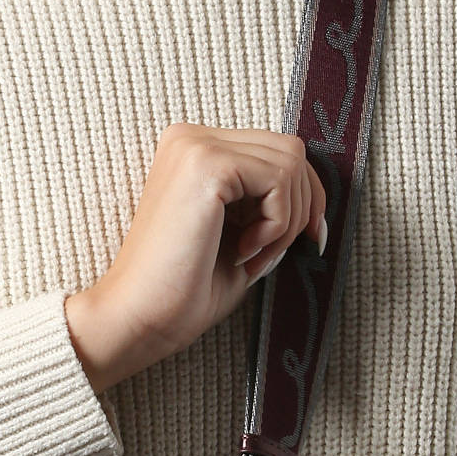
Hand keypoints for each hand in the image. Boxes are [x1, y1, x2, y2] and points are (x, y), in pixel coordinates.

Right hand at [63, 121, 328, 393]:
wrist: (138, 319)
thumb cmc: (184, 292)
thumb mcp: (242, 239)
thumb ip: (271, 209)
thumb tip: (318, 201)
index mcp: (194, 150)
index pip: (277, 150)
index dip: (304, 197)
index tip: (308, 241)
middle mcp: (191, 136)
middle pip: (290, 149)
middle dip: (300, 209)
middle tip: (267, 257)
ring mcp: (197, 145)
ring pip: (291, 162)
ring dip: (285, 221)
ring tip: (249, 257)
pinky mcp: (207, 163)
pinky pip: (279, 179)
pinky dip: (276, 224)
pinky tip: (242, 251)